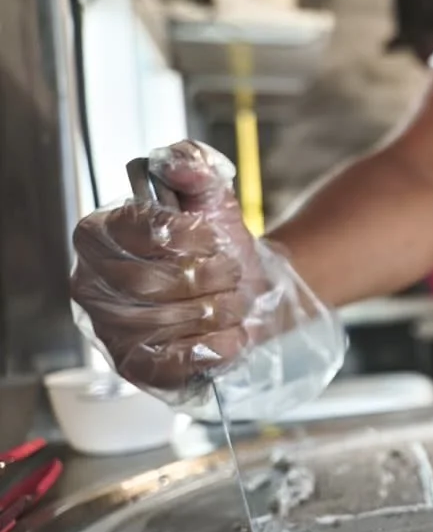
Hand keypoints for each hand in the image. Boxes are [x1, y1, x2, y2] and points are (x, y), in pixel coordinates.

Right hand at [70, 141, 260, 391]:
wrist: (243, 289)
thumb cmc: (215, 244)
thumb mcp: (211, 194)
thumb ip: (195, 165)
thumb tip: (178, 165)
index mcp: (98, 233)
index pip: (144, 233)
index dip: (193, 237)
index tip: (215, 239)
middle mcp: (90, 282)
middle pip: (153, 283)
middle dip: (211, 276)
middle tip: (232, 274)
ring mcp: (108, 329)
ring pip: (168, 321)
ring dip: (219, 309)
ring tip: (231, 301)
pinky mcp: (134, 365)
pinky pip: (174, 361)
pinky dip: (215, 346)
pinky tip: (229, 332)